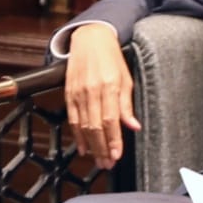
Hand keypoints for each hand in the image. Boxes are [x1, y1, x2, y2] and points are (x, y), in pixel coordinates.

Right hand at [64, 23, 137, 167]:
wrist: (90, 38)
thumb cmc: (111, 58)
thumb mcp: (126, 79)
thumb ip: (127, 105)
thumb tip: (133, 126)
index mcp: (109, 86)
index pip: (111, 120)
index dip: (114, 140)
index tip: (117, 155)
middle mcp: (92, 90)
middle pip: (96, 127)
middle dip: (102, 149)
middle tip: (108, 164)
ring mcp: (78, 93)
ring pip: (83, 126)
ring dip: (91, 146)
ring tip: (99, 160)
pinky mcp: (68, 93)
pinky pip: (72, 119)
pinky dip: (77, 135)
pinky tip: (84, 147)